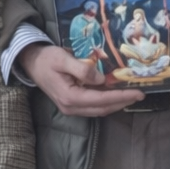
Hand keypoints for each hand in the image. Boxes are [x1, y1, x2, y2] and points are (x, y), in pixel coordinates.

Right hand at [19, 44, 143, 116]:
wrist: (30, 62)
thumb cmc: (46, 58)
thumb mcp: (63, 58)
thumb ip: (82, 69)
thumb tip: (102, 79)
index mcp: (70, 97)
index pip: (101, 100)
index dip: (122, 97)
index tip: (138, 93)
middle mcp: (70, 107)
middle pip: (103, 109)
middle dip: (122, 102)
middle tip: (139, 94)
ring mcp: (70, 108)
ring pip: (99, 110)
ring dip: (115, 104)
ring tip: (130, 95)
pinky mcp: (70, 105)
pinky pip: (92, 107)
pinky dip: (106, 102)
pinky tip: (114, 94)